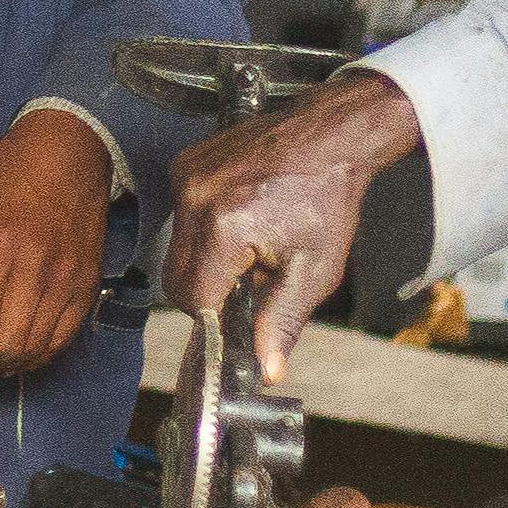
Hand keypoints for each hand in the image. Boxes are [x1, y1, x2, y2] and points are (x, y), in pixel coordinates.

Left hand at [0, 111, 115, 388]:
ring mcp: (68, 278)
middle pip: (7, 343)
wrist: (69, 150)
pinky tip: (18, 352)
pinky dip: (38, 356)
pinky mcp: (88, 284)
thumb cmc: (3, 177)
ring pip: (36, 347)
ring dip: (7, 366)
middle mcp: (37, 265)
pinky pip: (63, 339)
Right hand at [155, 68, 422, 377]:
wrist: (331, 137)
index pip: (193, 299)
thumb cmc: (327, 199)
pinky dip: (204, 229)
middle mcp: (195, 198)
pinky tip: (241, 218)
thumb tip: (266, 370)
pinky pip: (181, 216)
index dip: (216, 315)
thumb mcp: (314, 270)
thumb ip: (282, 323)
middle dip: (209, 290)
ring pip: (176, 248)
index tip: (241, 313)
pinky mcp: (185, 164)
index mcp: (224, 227)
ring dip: (206, 259)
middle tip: (251, 280)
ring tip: (250, 246)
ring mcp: (186, 177)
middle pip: (176, 277)